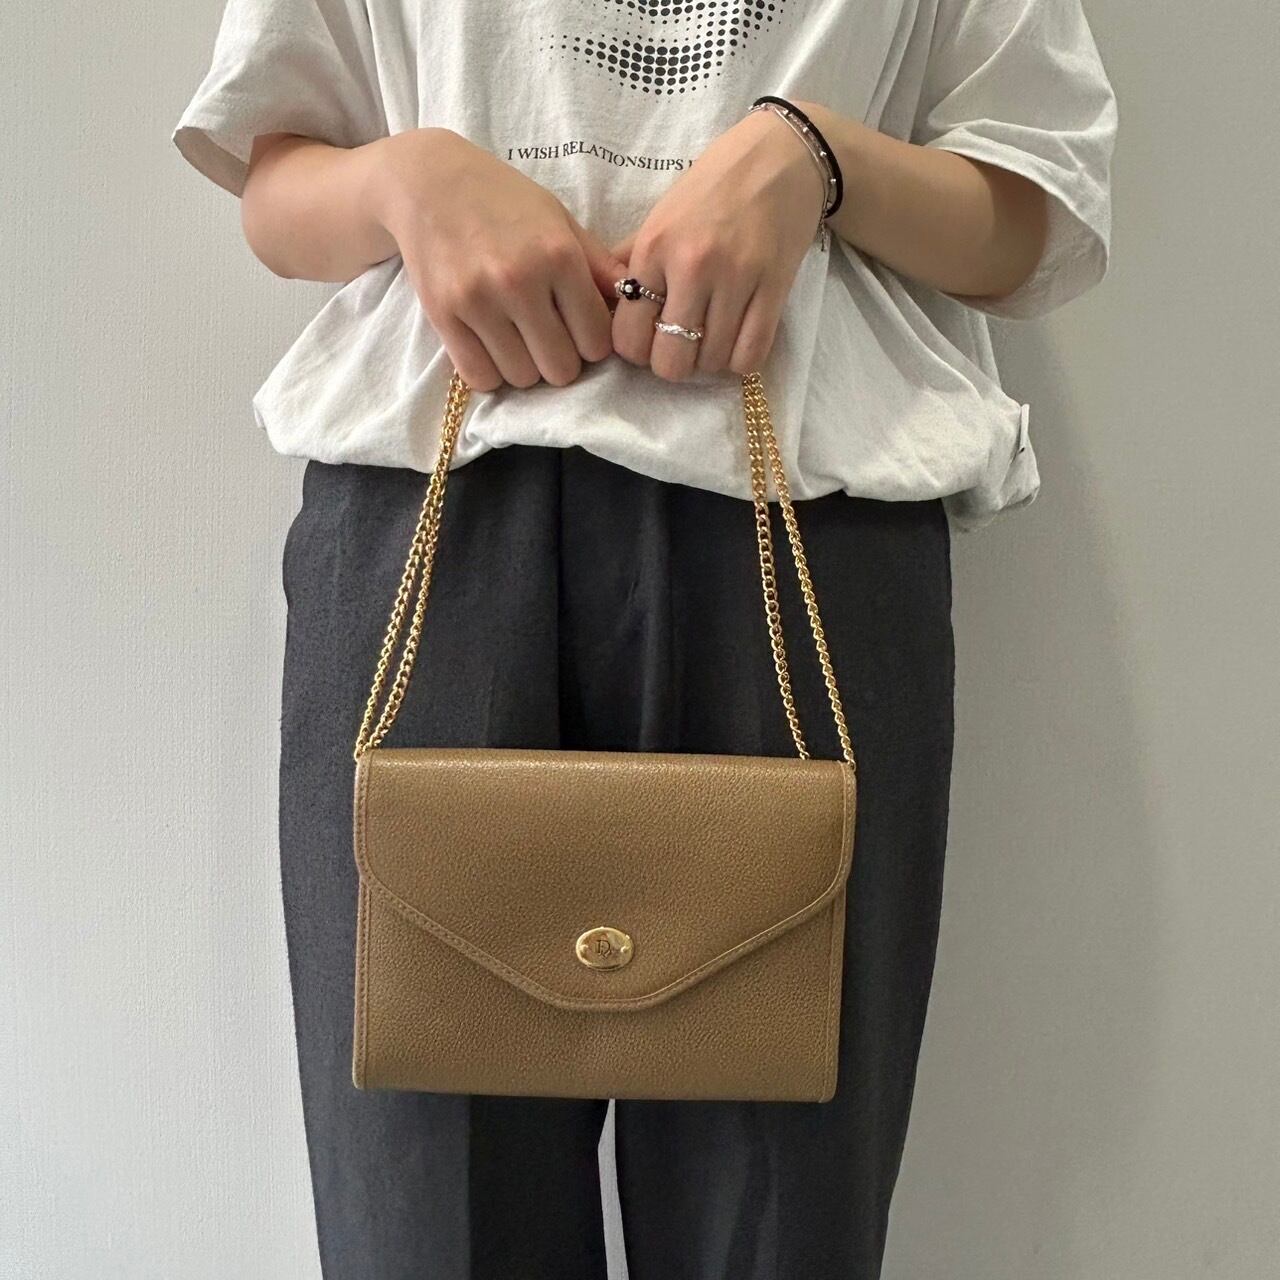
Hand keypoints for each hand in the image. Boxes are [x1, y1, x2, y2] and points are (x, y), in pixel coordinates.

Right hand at [374, 128, 628, 391]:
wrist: (428, 182)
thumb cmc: (504, 201)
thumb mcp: (560, 221)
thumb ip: (599, 267)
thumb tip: (637, 302)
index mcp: (558, 256)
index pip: (597, 341)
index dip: (592, 343)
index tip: (579, 330)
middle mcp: (520, 281)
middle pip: (561, 368)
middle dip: (560, 360)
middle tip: (548, 338)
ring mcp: (478, 301)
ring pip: (522, 378)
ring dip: (525, 367)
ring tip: (517, 339)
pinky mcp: (443, 316)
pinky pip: (480, 377)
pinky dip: (491, 372)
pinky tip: (492, 347)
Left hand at [609, 108, 825, 381]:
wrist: (781, 156)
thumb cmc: (715, 185)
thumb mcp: (662, 216)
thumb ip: (631, 260)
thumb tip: (598, 300)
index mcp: (655, 248)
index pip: (629, 337)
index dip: (637, 351)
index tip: (650, 339)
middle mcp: (692, 266)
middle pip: (671, 361)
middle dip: (674, 363)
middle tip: (683, 344)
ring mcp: (736, 278)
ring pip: (712, 362)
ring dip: (710, 359)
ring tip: (712, 335)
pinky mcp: (774, 287)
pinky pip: (750, 355)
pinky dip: (740, 359)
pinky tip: (737, 340)